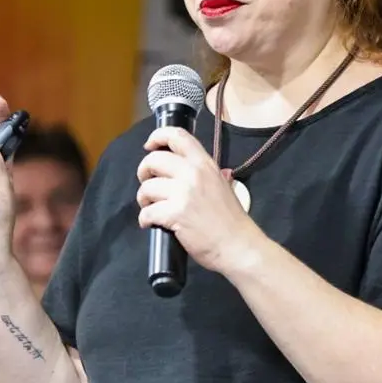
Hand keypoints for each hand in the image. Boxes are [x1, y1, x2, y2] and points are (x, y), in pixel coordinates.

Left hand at [136, 126, 263, 273]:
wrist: (237, 245)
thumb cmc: (231, 220)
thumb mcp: (222, 186)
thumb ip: (207, 174)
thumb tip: (197, 168)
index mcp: (205, 164)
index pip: (177, 136)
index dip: (157, 137)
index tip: (149, 146)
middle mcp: (194, 173)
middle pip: (154, 160)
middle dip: (144, 172)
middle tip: (148, 185)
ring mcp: (184, 193)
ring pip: (147, 188)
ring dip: (144, 199)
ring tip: (151, 208)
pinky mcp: (175, 214)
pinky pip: (147, 212)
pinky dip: (145, 219)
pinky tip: (151, 224)